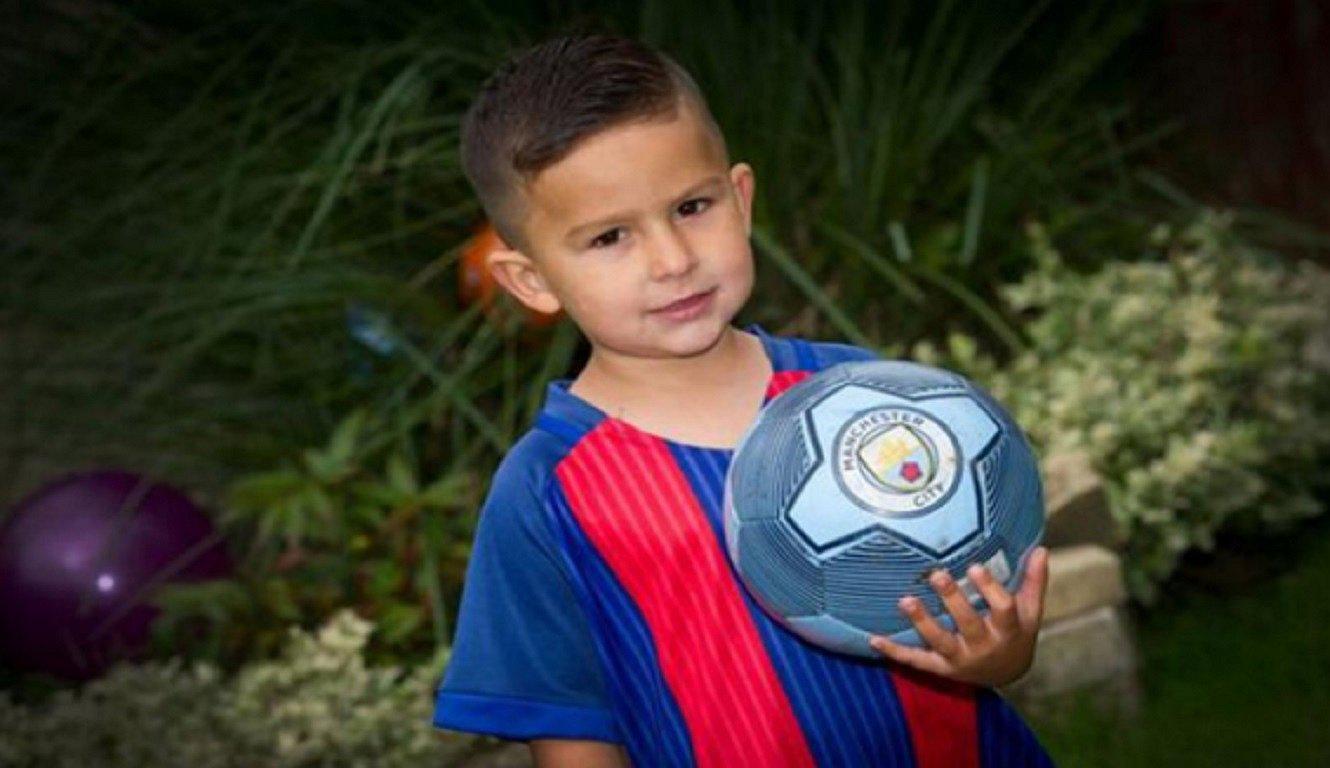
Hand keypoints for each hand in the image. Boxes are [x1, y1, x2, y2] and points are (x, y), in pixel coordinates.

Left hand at [869, 546, 1048, 686]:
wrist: (1006, 674)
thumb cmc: (1016, 632)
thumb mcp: (1030, 611)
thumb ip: (1033, 581)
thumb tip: (1041, 548)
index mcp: (1008, 630)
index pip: (1004, 610)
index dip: (990, 590)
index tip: (975, 566)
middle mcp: (984, 646)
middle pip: (969, 624)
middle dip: (952, 601)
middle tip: (936, 575)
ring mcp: (961, 660)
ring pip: (941, 642)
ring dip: (922, 623)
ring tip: (905, 600)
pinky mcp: (941, 669)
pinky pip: (917, 661)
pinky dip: (896, 652)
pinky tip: (874, 639)